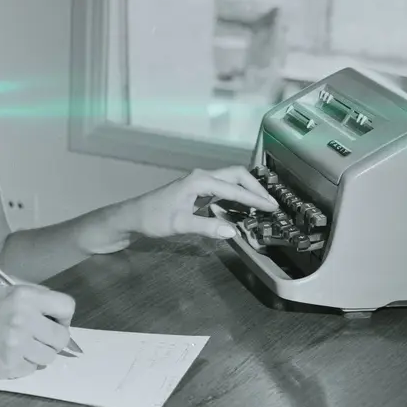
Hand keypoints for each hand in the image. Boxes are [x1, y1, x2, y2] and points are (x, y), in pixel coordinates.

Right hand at [0, 284, 75, 378]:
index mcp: (24, 297)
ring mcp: (17, 346)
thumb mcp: (4, 292)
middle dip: (55, 338)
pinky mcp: (10, 366)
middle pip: (62, 337)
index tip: (54, 320)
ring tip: (24, 346)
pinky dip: (26, 364)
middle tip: (41, 337)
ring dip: (41, 353)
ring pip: (50, 356)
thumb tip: (59, 312)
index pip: (67, 306)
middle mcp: (24, 320)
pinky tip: (11, 355)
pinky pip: (33, 369)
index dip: (64, 316)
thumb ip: (33, 298)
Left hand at [133, 166, 277, 240]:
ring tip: (263, 204)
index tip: (271, 207)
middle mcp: (202, 177)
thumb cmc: (153, 218)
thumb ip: (207, 227)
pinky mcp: (198, 190)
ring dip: (247, 189)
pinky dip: (237, 193)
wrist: (134, 216)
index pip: (234, 188)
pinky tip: (244, 205)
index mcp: (199, 181)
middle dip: (255, 188)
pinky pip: (223, 187)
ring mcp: (199, 182)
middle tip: (272, 204)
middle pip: (236, 176)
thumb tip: (232, 231)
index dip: (254, 198)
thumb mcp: (180, 224)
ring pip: (230, 180)